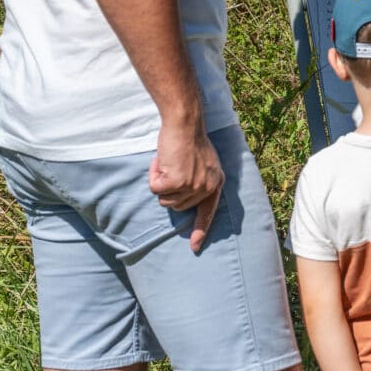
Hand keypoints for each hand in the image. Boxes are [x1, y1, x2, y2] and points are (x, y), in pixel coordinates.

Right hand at [149, 126, 223, 253]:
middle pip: (178, 206)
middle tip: (172, 166)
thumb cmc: (190, 139)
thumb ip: (200, 181)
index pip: (208, 212)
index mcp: (217, 183)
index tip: (195, 247)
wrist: (185, 124)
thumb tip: (187, 200)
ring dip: (161, 181)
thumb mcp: (204, 163)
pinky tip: (161, 160)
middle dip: (169, 189)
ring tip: (169, 161)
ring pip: (166, 200)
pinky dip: (153, 174)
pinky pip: (156, 188)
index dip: (200, 230)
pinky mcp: (177, 182)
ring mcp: (193, 187)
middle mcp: (207, 188)